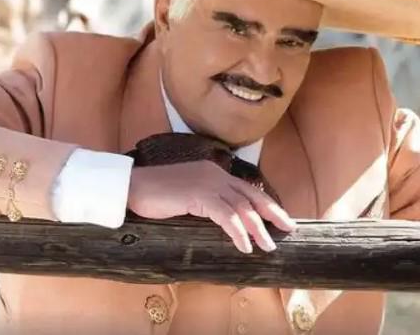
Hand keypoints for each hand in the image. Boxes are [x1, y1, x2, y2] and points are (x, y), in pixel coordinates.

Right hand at [127, 160, 296, 253]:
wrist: (131, 187)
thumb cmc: (154, 195)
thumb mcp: (186, 196)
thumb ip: (205, 202)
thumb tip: (222, 220)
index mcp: (212, 172)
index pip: (246, 189)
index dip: (266, 203)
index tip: (280, 217)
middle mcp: (214, 174)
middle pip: (251, 196)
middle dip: (272, 213)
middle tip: (288, 229)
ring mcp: (207, 183)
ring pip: (241, 207)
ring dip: (257, 229)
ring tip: (267, 246)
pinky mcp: (198, 195)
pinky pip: (225, 216)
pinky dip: (237, 232)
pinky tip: (244, 246)